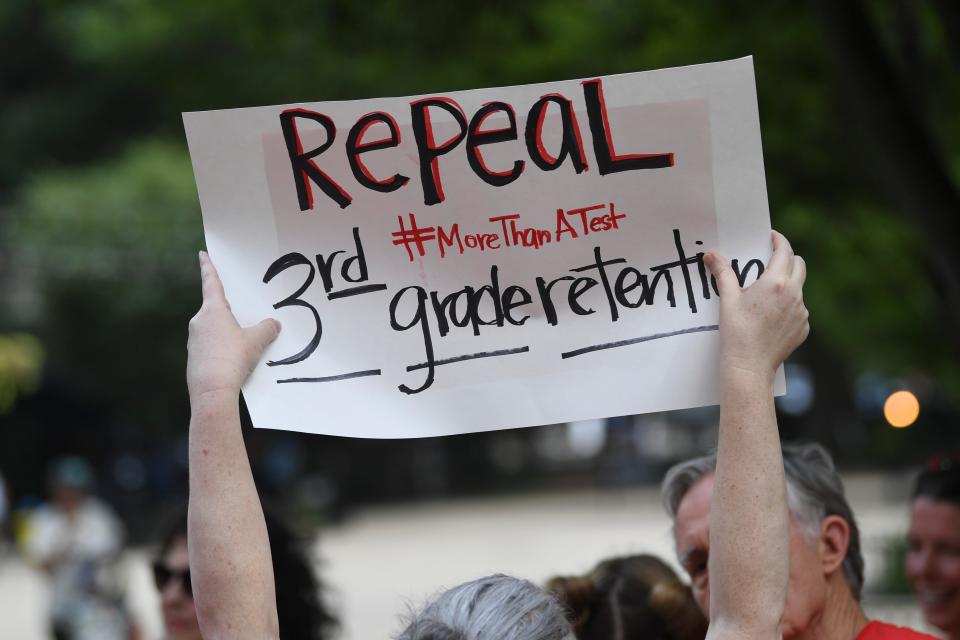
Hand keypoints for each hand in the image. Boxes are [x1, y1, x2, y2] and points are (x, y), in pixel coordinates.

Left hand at [187, 252, 279, 400]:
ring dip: (226, 332)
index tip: (203, 254)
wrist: (212, 390)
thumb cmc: (232, 359)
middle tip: (242, 312)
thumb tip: (274, 324)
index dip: (208, 267)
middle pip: (214, 309)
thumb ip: (266, 329)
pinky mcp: (194, 357)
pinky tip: (234, 360)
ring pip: (213, 329)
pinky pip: (210, 346)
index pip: (210, 283)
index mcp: (213, 311)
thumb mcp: (256, 341)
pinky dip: (221, 348)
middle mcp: (199, 322)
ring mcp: (194, 340)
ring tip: (243, 344)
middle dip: (228, 310)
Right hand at [705, 230, 808, 381]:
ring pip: (798, 288)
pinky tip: (770, 316)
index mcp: (776, 282)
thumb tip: (711, 254)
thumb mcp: (728, 299)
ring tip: (766, 293)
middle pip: (799, 265)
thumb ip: (722, 273)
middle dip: (787, 258)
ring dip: (786, 284)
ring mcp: (801, 312)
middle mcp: (794, 294)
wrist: (750, 366)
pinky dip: (787, 306)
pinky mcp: (803, 327)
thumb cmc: (737, 332)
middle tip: (771, 259)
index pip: (784, 251)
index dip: (779, 241)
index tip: (772, 237)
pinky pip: (798, 309)